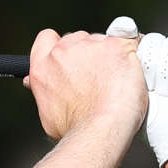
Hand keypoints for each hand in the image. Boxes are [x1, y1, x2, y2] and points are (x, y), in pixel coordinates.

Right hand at [25, 26, 145, 143]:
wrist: (100, 129)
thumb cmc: (76, 129)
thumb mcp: (47, 112)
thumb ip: (44, 91)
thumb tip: (35, 84)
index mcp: (42, 67)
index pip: (46, 38)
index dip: (58, 45)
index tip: (68, 57)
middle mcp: (63, 52)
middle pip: (76, 38)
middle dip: (86, 53)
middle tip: (96, 75)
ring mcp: (91, 46)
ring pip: (101, 39)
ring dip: (108, 54)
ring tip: (115, 80)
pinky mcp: (116, 45)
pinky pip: (129, 38)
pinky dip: (131, 51)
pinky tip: (132, 67)